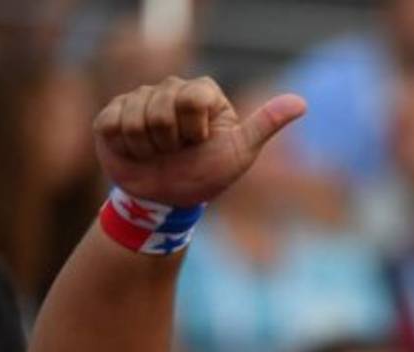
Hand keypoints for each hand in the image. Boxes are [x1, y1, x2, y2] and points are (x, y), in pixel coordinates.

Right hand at [93, 76, 305, 206]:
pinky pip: (111, 125)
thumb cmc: (209, 175)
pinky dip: (127, 148)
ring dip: (148, 148)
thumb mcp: (241, 152)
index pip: (192, 98)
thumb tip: (302, 103)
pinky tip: (137, 153)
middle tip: (178, 152)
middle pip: (161, 108)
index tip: (200, 142)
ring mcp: (137, 98)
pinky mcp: (111, 114)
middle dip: (171, 141)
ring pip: (135, 118)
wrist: (169, 201)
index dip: (194, 128)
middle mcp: (169, 88)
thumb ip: (266, 124)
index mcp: (202, 92)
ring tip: (158, 155)